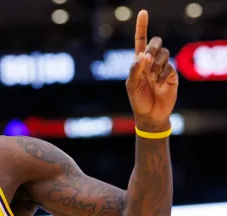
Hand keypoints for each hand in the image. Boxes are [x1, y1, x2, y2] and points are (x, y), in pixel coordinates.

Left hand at [126, 10, 178, 131]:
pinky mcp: (172, 74)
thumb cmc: (138, 100)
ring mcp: (162, 67)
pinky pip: (170, 66)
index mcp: (138, 62)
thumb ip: (135, 69)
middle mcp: (151, 62)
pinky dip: (163, 74)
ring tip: (152, 77)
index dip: (142, 26)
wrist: (151, 114)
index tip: (143, 12)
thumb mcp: (132, 85)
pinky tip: (160, 84)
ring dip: (156, 64)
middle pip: (155, 43)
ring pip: (164, 53)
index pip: (141, 40)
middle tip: (147, 58)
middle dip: (152, 47)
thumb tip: (143, 54)